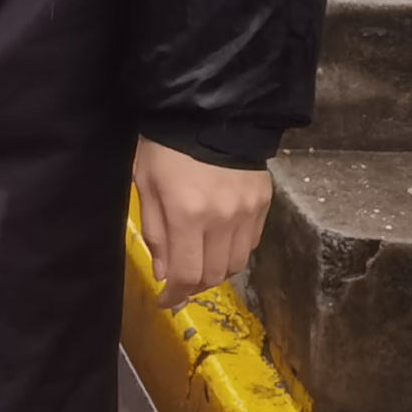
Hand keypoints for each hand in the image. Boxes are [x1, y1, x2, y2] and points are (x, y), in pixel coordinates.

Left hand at [132, 138, 272, 306]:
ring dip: (216, 271)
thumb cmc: (166, 146)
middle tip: (180, 281)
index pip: (187, 275)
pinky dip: (234, 251)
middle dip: (194, 285)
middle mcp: (222, 219)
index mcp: (187, 215)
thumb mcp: (147, 185)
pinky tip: (219, 241)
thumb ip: (155, 232)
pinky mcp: (263, 203)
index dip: (175, 295)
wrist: (210, 111)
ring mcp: (247, 212)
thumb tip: (164, 273)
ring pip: (236, 263)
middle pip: (215, 275)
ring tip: (199, 262)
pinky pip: (250, 243)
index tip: (166, 300)